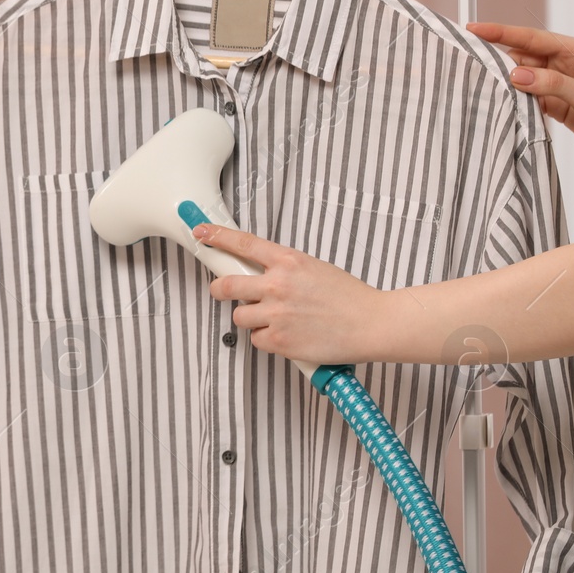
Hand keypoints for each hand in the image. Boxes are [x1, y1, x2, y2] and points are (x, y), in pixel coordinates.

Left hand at [191, 224, 392, 363]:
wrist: (372, 324)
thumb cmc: (349, 297)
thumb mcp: (314, 268)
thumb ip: (283, 269)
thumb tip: (259, 273)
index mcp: (288, 261)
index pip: (242, 243)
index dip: (217, 236)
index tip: (201, 232)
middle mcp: (277, 285)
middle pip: (226, 285)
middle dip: (220, 289)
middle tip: (223, 291)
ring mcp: (276, 314)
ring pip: (239, 316)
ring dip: (251, 318)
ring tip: (277, 319)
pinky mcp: (278, 340)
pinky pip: (256, 339)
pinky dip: (267, 339)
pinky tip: (288, 335)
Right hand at [467, 22, 573, 172]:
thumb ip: (551, 84)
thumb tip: (515, 75)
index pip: (531, 38)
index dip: (501, 33)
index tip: (474, 29)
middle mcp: (564, 63)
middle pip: (522, 56)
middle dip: (496, 58)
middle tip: (467, 60)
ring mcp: (558, 84)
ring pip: (522, 77)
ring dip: (504, 82)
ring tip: (477, 82)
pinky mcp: (555, 103)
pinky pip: (527, 97)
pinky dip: (513, 100)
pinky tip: (498, 101)